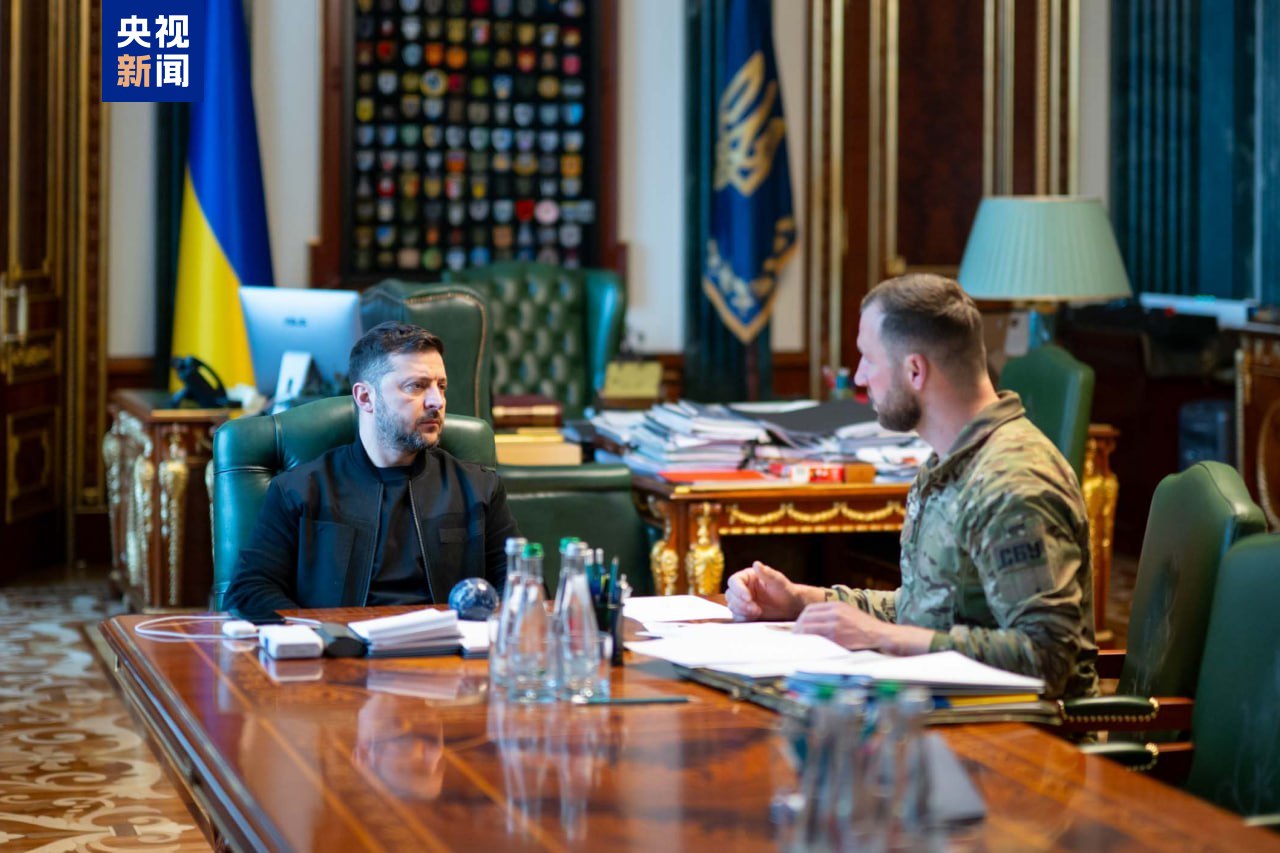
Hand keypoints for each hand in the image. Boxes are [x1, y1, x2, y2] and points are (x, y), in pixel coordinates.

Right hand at [725, 561, 806, 620]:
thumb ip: (766, 573)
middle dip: (741, 603)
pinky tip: (755, 617)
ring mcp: (742, 601)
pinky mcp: (744, 613)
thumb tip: (756, 564)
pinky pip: (737, 616)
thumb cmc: (785, 590)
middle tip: (756, 609)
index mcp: (747, 577)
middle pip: (730, 595)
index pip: (734, 581)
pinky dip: (744, 618)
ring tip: (758, 612)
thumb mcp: (777, 581)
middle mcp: (742, 588)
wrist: (790, 607)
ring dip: (742, 611)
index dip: (738, 589)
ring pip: (732, 606)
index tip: (748, 597)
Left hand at [794, 602, 936, 653]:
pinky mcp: (838, 636)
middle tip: (795, 638)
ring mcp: (836, 624)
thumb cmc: (867, 629)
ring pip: (809, 627)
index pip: (811, 610)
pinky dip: (810, 642)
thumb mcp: (850, 615)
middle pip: (807, 618)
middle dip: (798, 628)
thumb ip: (834, 616)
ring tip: (800, 644)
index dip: (802, 620)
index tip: (798, 628)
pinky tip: (808, 648)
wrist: (883, 636)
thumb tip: (816, 625)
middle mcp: (835, 612)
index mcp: (837, 605)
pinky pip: (817, 638)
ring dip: (801, 636)